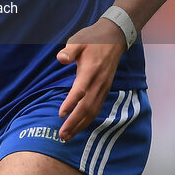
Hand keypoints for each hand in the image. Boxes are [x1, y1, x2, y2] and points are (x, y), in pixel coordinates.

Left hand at [55, 20, 125, 141]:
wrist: (114, 38)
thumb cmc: (93, 40)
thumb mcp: (78, 40)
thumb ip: (69, 51)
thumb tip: (60, 58)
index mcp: (90, 71)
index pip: (80, 91)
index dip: (71, 103)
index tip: (61, 114)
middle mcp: (98, 83)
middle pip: (86, 107)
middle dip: (74, 123)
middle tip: (62, 135)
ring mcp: (103, 88)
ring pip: (93, 111)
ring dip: (81, 125)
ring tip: (68, 136)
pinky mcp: (104, 90)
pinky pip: (97, 109)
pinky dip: (88, 120)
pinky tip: (80, 126)